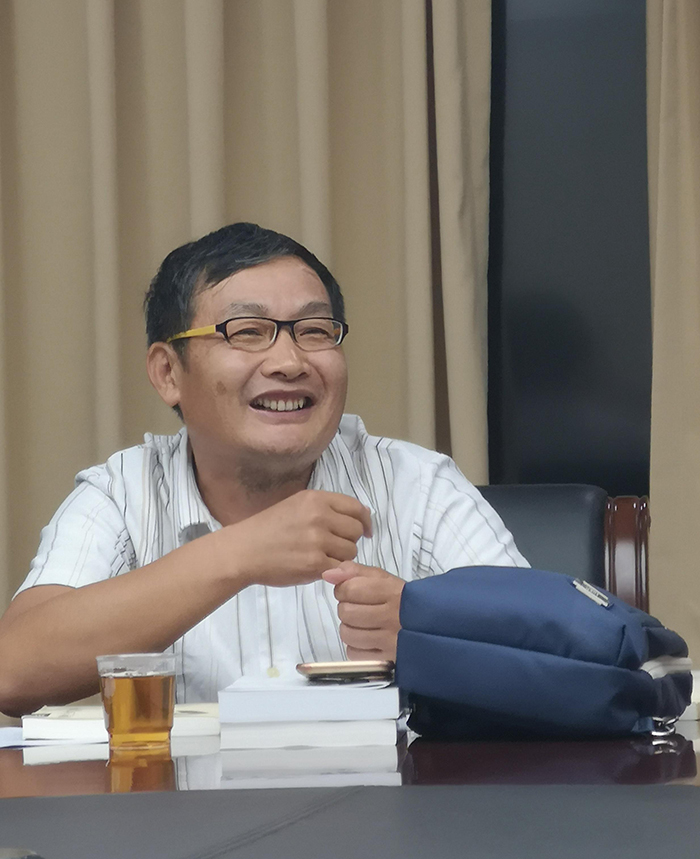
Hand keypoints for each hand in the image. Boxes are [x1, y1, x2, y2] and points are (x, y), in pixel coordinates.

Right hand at [226, 490, 371, 587]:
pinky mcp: (315, 564)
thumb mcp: (297, 505)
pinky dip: (332, 570)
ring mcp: (318, 540)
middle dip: (349, 540)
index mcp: (316, 499)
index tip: (366, 531)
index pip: (356, 508)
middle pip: (356, 531)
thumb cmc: (269, 528)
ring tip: (320, 556)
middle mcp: (320, 516)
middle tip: (332, 546)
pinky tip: (316, 567)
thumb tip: (364, 515)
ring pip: (351, 551)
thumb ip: (328, 508)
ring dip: (341, 557)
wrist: (244, 550)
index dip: (365, 521)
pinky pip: (340, 568)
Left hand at [322, 561, 403, 660]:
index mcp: (392, 592)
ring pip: (347, 634)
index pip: (350, 589)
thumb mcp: (383, 578)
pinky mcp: (387, 660)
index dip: (343, 588)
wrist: (433, 625)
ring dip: (349, 627)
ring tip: (361, 623)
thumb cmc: (404, 599)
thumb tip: (328, 575)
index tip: (351, 590)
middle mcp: (392, 617)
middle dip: (346, 607)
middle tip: (358, 607)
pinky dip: (355, 646)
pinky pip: (354, 654)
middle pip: (346, 612)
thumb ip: (354, 572)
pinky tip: (366, 638)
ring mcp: (390, 641)